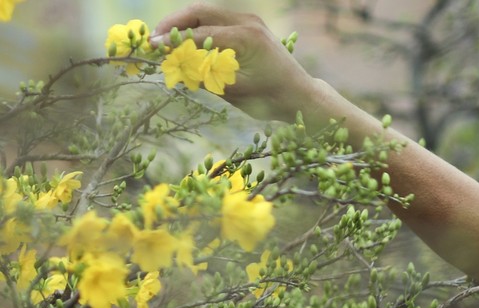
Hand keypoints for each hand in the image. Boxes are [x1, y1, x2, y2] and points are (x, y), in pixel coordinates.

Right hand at [153, 4, 326, 121]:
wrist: (301, 96)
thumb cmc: (272, 99)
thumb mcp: (236, 91)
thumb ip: (206, 76)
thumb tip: (174, 66)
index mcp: (247, 38)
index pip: (201, 34)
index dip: (174, 41)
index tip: (153, 48)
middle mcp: (248, 22)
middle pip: (200, 12)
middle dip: (174, 23)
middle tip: (154, 38)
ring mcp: (249, 21)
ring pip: (206, 13)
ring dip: (184, 24)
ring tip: (165, 40)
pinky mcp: (249, 26)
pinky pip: (217, 21)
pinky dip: (198, 28)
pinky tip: (185, 42)